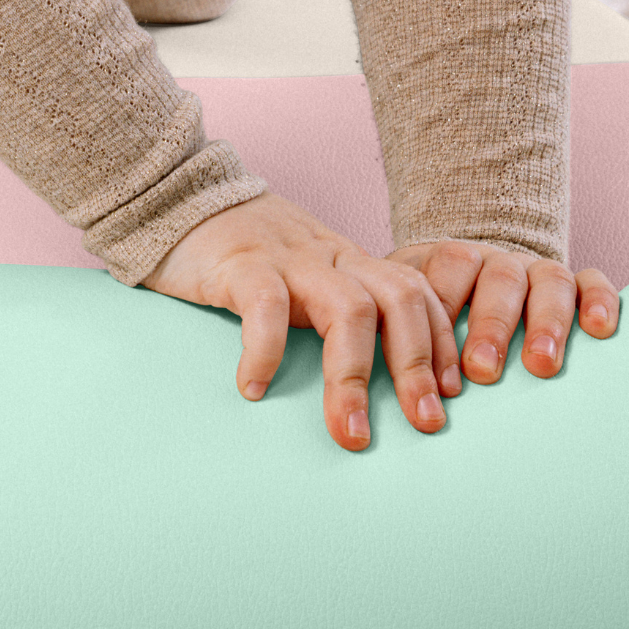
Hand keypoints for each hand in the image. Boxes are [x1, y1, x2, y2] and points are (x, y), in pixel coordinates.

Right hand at [143, 196, 463, 453]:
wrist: (177, 196)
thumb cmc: (244, 253)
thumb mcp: (303, 274)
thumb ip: (333, 309)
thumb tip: (365, 382)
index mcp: (349, 262)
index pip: (415, 292)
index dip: (440, 342)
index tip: (451, 394)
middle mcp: (330, 257)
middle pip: (398, 300)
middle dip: (416, 366)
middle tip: (424, 423)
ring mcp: (289, 258)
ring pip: (347, 309)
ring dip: (355, 377)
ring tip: (349, 432)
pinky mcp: (241, 262)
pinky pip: (266, 307)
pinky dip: (267, 351)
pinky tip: (254, 389)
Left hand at [401, 241, 619, 381]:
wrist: (473, 285)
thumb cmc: (431, 326)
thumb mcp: (403, 320)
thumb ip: (387, 342)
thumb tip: (348, 389)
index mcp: (446, 263)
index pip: (444, 272)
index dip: (442, 315)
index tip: (438, 364)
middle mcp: (493, 263)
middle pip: (496, 278)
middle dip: (491, 325)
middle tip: (483, 371)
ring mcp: (534, 272)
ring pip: (547, 279)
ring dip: (544, 322)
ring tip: (540, 365)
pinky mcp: (572, 285)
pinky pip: (591, 281)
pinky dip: (598, 299)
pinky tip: (599, 329)